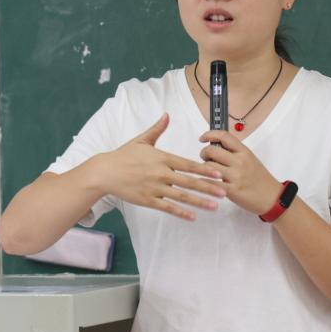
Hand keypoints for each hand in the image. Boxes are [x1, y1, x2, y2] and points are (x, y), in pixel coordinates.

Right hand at [99, 113, 224, 220]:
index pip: (189, 165)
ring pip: (182, 196)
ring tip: (215, 206)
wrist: (105, 172)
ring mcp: (155, 188)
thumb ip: (157, 129)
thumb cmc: (124, 155)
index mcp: (163, 158)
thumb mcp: (141, 140)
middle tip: (225, 192)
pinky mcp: (148, 200)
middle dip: (209, 187)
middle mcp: (161, 174)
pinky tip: (193, 217)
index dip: (205, 170)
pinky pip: (168, 207)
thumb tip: (167, 115)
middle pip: (190, 182)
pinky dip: (181, 212)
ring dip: (200, 202)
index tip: (220, 174)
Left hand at [198, 130, 282, 215]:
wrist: (272, 197)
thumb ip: (235, 152)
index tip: (203, 138)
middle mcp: (240, 162)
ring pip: (209, 166)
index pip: (224, 136)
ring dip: (204, 168)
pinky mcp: (232, 191)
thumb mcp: (250, 159)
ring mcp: (236, 176)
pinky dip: (204, 181)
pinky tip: (205, 182)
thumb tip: (217, 147)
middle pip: (212, 151)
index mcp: (244, 152)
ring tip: (208, 172)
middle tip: (205, 158)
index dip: (210, 134)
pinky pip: (211, 183)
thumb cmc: (260, 179)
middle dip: (204, 153)